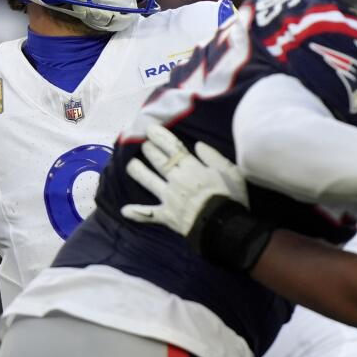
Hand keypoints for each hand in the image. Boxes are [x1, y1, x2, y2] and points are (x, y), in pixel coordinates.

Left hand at [121, 124, 247, 236]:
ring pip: (149, 181)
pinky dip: (137, 213)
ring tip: (131, 165)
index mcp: (192, 168)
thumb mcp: (231, 173)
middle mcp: (176, 180)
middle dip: (149, 150)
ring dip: (138, 172)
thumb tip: (198, 145)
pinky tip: (124, 210)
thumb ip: (213, 157)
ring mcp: (169, 198)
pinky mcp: (166, 216)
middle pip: (159, 162)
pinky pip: (149, 214)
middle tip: (143, 144)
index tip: (150, 129)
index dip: (160, 137)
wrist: (224, 227)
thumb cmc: (231, 198)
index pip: (173, 148)